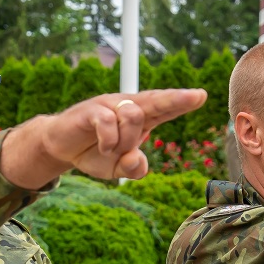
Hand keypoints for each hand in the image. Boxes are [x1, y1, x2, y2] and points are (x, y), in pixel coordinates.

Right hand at [1, 89, 206, 187]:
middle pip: (156, 99)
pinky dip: (109, 140)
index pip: (165, 108)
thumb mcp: (117, 168)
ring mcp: (110, 105)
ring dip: (126, 140)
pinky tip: (104, 147)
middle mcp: (128, 106)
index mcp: (141, 119)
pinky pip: (108, 121)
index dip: (182, 102)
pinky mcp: (92, 109)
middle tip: (197, 96)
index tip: (202, 95)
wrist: (61, 146)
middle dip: (177, 99)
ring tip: (111, 150)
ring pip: (134, 116)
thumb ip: (134, 168)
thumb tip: (137, 160)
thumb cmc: (94, 152)